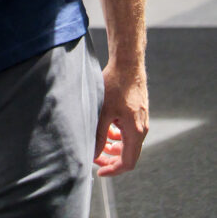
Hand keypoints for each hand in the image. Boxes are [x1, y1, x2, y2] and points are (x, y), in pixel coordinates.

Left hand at [94, 61, 148, 175]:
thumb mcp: (104, 112)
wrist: (127, 64)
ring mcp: (141, 121)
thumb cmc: (116, 85)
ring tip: (99, 144)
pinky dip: (117, 135)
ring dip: (113, 147)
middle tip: (95, 159)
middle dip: (111, 159)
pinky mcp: (138, 113)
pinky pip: (128, 132)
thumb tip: (93, 154)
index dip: (113, 170)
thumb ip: (99, 135)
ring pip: (128, 143)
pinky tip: (107, 129)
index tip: (99, 171)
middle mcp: (142, 129)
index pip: (127, 162)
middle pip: (128, 154)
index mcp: (136, 132)